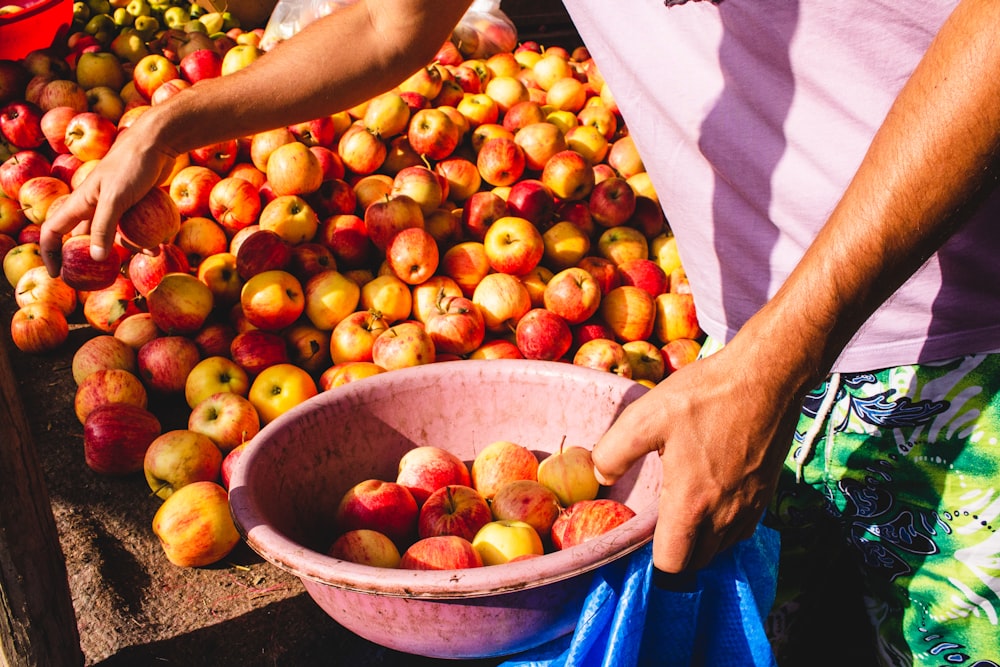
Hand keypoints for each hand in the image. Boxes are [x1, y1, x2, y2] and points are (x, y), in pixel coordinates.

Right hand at [39, 120, 177, 277]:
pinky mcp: (133, 200)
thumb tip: (96, 257)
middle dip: (97, 256)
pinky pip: (133, 224)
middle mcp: (93, 203)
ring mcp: (114, 202)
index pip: (54, 230)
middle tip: (109, 273)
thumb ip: (104, 227)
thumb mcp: (116, 198)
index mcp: (80, 201)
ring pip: (115, 233)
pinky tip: (160, 242)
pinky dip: (143, 234)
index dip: (51, 252)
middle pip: (88, 236)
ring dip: (130, 245)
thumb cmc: (133, 165)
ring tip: (153, 252)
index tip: (58, 274)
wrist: (158, 141)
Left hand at [592, 344, 801, 572]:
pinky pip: (741, 528)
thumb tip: (601, 475)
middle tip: (658, 522)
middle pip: (698, 561)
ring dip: (701, 541)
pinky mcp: (766, 493)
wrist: (767, 376)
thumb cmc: (704, 396)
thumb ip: (614, 451)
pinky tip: (710, 496)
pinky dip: (723, 526)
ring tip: (682, 510)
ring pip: (722, 547)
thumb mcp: (646, 416)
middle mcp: (725, 515)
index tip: (641, 536)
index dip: (652, 559)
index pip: (672, 565)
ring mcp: (750, 506)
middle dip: (676, 552)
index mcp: (691, 504)